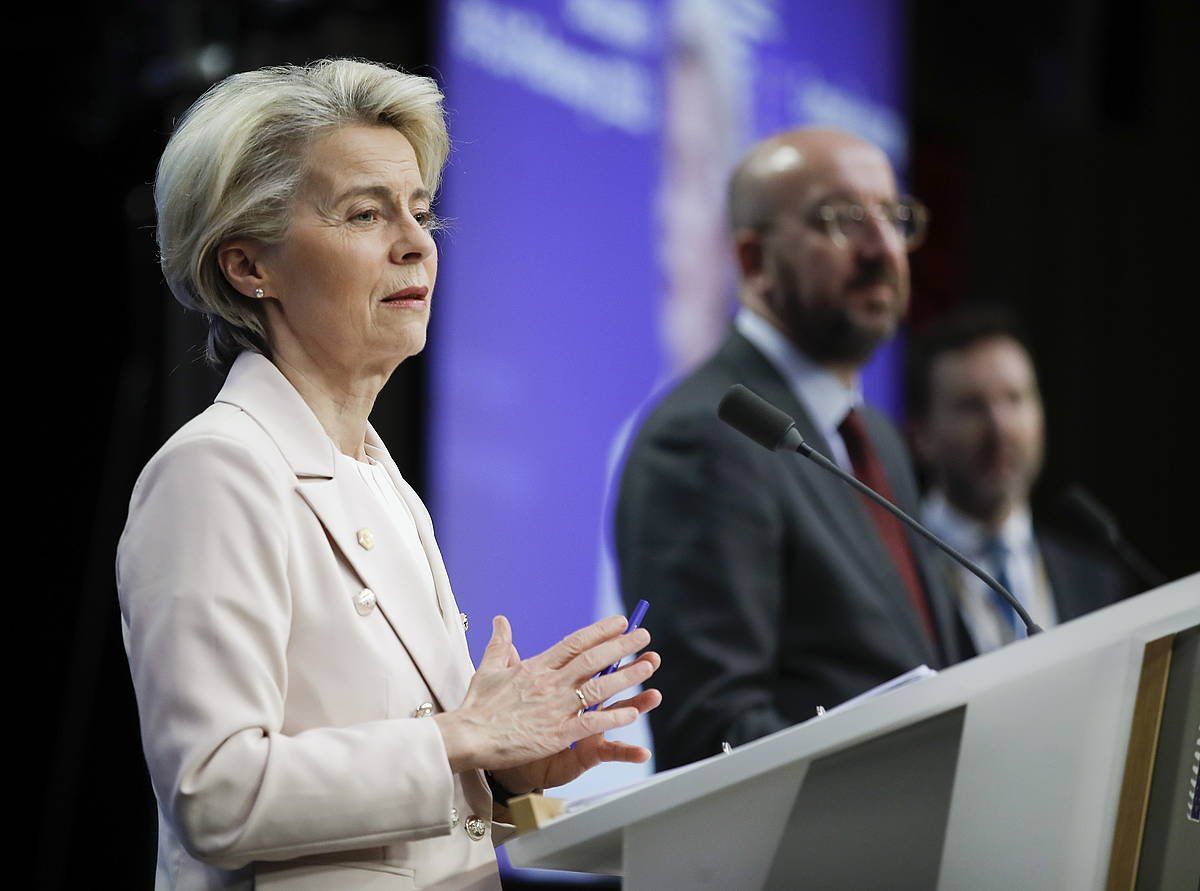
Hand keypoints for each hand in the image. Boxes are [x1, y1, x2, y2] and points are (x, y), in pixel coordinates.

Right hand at [433, 614, 659, 776]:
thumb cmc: (476, 705)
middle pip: (593, 659)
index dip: (600, 631)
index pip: (575, 643)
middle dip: (622, 645)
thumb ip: (500, 644)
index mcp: (536, 666)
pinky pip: (591, 722)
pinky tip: (632, 712)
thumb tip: (500, 621)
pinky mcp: (556, 733)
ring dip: (627, 675)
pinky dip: (613, 716)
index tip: (619, 621)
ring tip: (649, 664)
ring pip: (599, 687)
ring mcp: (555, 708)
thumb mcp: (488, 668)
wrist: (467, 736)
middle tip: (643, 635)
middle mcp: (549, 683)